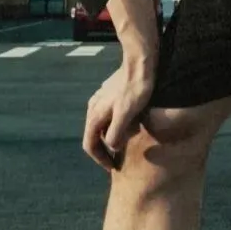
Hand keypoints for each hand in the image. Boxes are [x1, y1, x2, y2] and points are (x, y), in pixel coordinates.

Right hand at [83, 48, 156, 170]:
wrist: (140, 61)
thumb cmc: (135, 89)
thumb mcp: (126, 114)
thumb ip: (115, 133)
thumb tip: (111, 147)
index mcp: (94, 114)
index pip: (90, 145)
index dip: (100, 159)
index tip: (113, 167)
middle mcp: (93, 107)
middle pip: (95, 135)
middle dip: (105, 149)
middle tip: (119, 158)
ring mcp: (101, 98)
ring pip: (102, 124)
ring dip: (111, 135)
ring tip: (126, 142)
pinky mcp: (111, 92)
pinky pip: (109, 114)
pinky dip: (116, 123)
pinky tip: (130, 123)